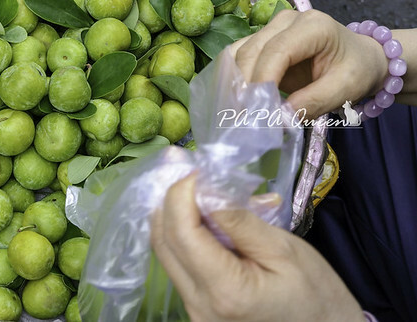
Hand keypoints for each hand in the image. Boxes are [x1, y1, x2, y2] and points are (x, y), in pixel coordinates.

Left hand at [150, 174, 363, 321]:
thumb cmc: (315, 294)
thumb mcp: (284, 250)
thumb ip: (239, 222)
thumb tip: (204, 192)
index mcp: (226, 290)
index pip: (182, 233)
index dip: (181, 195)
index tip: (196, 172)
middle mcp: (199, 304)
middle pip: (164, 242)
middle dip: (171, 202)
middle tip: (191, 176)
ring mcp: (194, 310)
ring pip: (166, 253)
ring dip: (174, 218)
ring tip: (194, 191)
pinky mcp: (196, 308)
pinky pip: (178, 265)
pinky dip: (184, 237)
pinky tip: (201, 218)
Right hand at [231, 9, 388, 118]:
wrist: (359, 58)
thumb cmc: (356, 70)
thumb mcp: (346, 89)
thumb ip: (314, 102)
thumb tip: (280, 116)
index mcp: (314, 26)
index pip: (278, 50)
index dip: (263, 78)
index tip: (257, 109)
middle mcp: (287, 21)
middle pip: (252, 51)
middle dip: (245, 86)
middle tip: (246, 118)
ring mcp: (270, 28)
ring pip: (239, 54)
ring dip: (235, 83)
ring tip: (239, 111)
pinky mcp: (260, 40)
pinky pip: (237, 57)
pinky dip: (233, 78)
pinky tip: (236, 99)